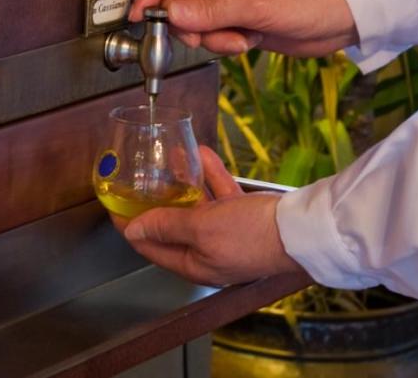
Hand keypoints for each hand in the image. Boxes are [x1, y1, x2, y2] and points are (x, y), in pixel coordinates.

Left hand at [114, 147, 304, 286]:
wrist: (303, 229)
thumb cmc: (251, 234)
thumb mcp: (201, 228)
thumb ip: (166, 226)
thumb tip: (134, 231)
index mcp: (195, 264)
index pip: (151, 248)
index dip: (130, 227)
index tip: (114, 207)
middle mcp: (210, 253)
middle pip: (173, 227)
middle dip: (157, 202)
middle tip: (139, 181)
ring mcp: (229, 235)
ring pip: (198, 207)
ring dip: (183, 182)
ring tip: (168, 160)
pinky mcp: (247, 217)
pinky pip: (220, 195)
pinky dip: (210, 176)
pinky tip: (201, 154)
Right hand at [128, 0, 358, 56]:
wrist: (340, 17)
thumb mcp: (254, 4)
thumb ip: (209, 11)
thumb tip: (171, 13)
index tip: (138, 12)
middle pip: (181, 1)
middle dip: (191, 24)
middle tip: (205, 34)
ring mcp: (229, 0)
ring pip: (196, 23)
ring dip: (213, 37)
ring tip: (239, 36)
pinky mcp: (238, 20)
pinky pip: (214, 35)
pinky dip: (226, 43)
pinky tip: (247, 39)